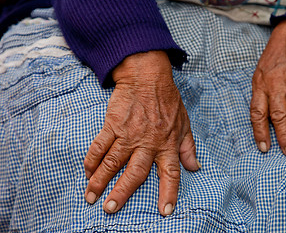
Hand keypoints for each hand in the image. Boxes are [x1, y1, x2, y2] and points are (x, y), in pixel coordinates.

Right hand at [83, 51, 199, 214]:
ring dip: (100, 180)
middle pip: (134, 173)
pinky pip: (100, 145)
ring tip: (91, 196)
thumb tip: (195, 168)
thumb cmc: (168, 100)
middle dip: (122, 193)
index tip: (165, 211)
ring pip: (112, 162)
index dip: (168, 193)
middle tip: (111, 208)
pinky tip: (87, 171)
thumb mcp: (184, 124)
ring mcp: (128, 134)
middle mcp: (147, 143)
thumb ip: (188, 148)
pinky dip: (92, 159)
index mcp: (167, 144)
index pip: (170, 173)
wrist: (148, 77)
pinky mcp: (113, 124)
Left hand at [250, 20, 285, 155]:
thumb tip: (260, 121)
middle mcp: (276, 86)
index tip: (265, 148)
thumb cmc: (272, 59)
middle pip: (278, 116)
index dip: (260, 132)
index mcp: (260, 86)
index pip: (258, 114)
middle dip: (284, 136)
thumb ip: (259, 96)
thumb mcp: (258, 75)